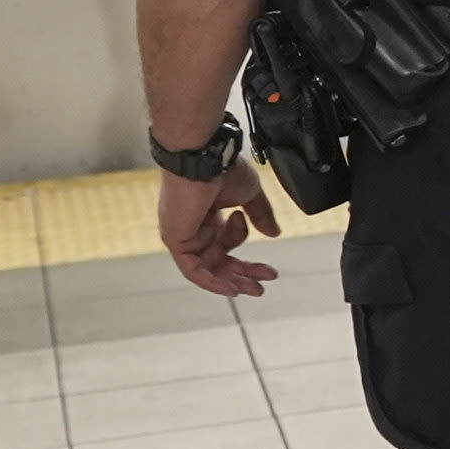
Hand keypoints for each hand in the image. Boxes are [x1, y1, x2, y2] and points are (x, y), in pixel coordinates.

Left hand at [159, 160, 282, 297]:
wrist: (205, 159)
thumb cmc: (222, 168)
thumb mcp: (250, 195)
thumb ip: (261, 215)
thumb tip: (273, 233)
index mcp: (209, 216)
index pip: (228, 246)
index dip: (249, 260)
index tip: (269, 270)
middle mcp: (194, 227)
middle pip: (219, 261)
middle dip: (242, 275)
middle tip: (262, 286)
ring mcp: (183, 235)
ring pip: (208, 268)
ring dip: (231, 281)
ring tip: (253, 288)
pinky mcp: (176, 240)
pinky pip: (193, 270)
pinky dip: (211, 282)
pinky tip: (231, 289)